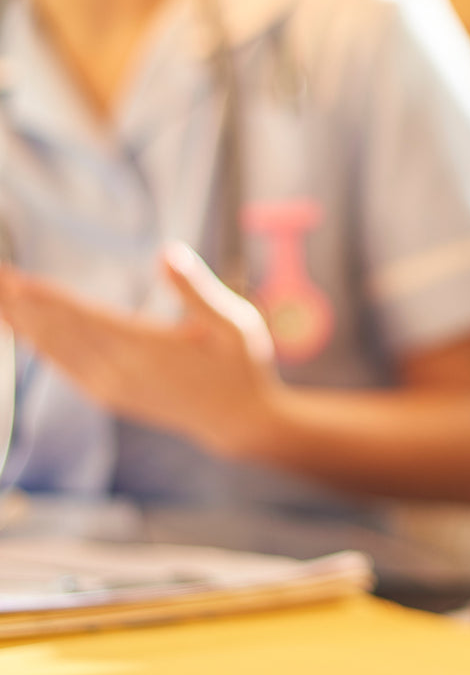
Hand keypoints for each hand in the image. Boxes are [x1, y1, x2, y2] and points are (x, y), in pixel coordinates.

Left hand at [0, 244, 279, 456]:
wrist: (240, 422)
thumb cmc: (242, 367)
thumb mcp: (233, 323)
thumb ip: (196, 289)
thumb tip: (167, 252)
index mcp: (149, 349)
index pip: (84, 318)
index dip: (44, 298)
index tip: (11, 279)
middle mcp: (122, 371)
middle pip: (58, 332)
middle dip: (19, 305)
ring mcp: (113, 387)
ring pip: (56, 351)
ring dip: (22, 324)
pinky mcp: (111, 396)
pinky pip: (65, 366)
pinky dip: (41, 345)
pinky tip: (26, 331)